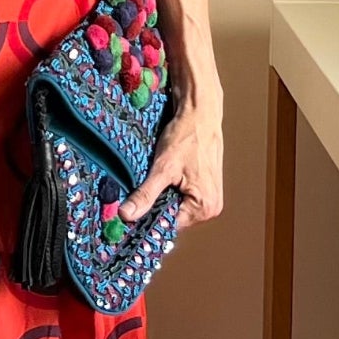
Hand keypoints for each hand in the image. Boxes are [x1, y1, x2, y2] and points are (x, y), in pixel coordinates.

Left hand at [117, 98, 223, 235]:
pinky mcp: (205, 188)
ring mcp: (210, 198)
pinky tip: (162, 179)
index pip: (169, 225)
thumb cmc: (186, 136)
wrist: (200, 113)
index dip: (147, 219)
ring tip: (153, 181)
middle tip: (136, 195)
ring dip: (162, 198)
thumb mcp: (162, 167)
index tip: (128, 214)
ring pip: (176, 207)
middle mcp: (211, 208)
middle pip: (173, 218)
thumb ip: (145, 194)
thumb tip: (126, 215)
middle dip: (154, 207)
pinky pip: (182, 198)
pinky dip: (169, 191)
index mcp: (204, 207)